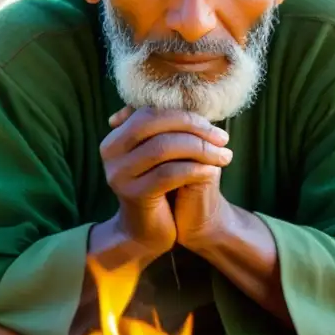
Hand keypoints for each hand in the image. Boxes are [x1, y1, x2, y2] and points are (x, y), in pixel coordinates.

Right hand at [99, 106, 231, 258]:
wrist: (147, 234)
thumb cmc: (160, 189)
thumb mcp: (162, 155)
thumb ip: (168, 130)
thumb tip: (193, 100)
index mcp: (116, 137)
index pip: (149, 111)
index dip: (184, 115)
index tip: (214, 127)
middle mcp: (110, 152)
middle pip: (154, 122)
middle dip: (193, 127)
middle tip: (222, 139)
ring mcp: (119, 173)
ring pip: (163, 146)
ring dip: (200, 149)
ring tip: (224, 157)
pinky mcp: (133, 194)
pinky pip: (168, 173)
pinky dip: (195, 169)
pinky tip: (212, 173)